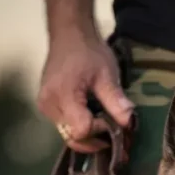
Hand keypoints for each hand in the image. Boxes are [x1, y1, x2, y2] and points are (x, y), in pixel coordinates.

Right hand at [37, 27, 133, 152]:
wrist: (69, 34)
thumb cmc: (88, 50)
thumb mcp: (107, 74)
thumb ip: (116, 101)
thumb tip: (129, 123)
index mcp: (63, 95)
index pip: (82, 130)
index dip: (100, 130)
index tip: (111, 119)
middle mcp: (49, 105)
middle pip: (74, 138)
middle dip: (95, 140)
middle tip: (114, 134)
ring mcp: (45, 107)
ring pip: (69, 136)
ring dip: (89, 137)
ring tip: (105, 126)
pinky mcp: (47, 107)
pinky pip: (65, 127)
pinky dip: (81, 128)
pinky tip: (93, 120)